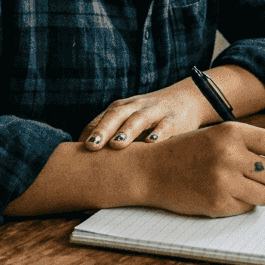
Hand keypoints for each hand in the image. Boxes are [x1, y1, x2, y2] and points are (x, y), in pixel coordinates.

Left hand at [80, 79, 211, 149]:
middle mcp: (135, 107)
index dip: (88, 135)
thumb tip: (87, 165)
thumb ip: (111, 137)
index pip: (100, 120)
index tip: (76, 155)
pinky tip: (152, 143)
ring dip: (127, 131)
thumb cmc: (150, 118)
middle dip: (102, 130)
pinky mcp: (174, 119)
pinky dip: (159, 134)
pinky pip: (165, 126)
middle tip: (91, 146)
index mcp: (120, 108)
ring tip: (117, 144)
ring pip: (138, 119)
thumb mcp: (129, 121)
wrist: (188, 99)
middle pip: (115, 115)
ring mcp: (154, 112)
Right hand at [140, 122, 264, 216]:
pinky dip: (241, 204)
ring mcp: (224, 181)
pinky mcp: (217, 204)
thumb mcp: (219, 135)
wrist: (150, 170)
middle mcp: (230, 155)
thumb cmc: (187, 151)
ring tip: (245, 187)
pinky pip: (247, 208)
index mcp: (233, 132)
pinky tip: (225, 194)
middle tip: (260, 178)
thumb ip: (250, 144)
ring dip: (261, 194)